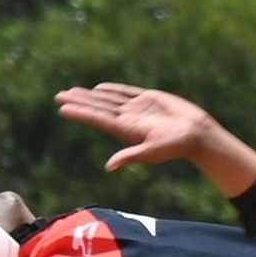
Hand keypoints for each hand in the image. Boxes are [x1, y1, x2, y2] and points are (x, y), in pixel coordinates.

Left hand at [51, 83, 255, 194]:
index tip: (62, 108)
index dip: (80, 113)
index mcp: (126, 131)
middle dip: (78, 102)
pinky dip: (111, 90)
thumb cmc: (176, 145)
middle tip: (58, 96)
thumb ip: (131, 156)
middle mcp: (128, 120)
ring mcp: (137, 109)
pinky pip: (125, 93)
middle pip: (97, 108)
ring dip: (89, 96)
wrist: (197, 134)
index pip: (97, 119)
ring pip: (108, 100)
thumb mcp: (152, 152)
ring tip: (72, 91)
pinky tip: (99, 89)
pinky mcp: (149, 100)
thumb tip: (109, 167)